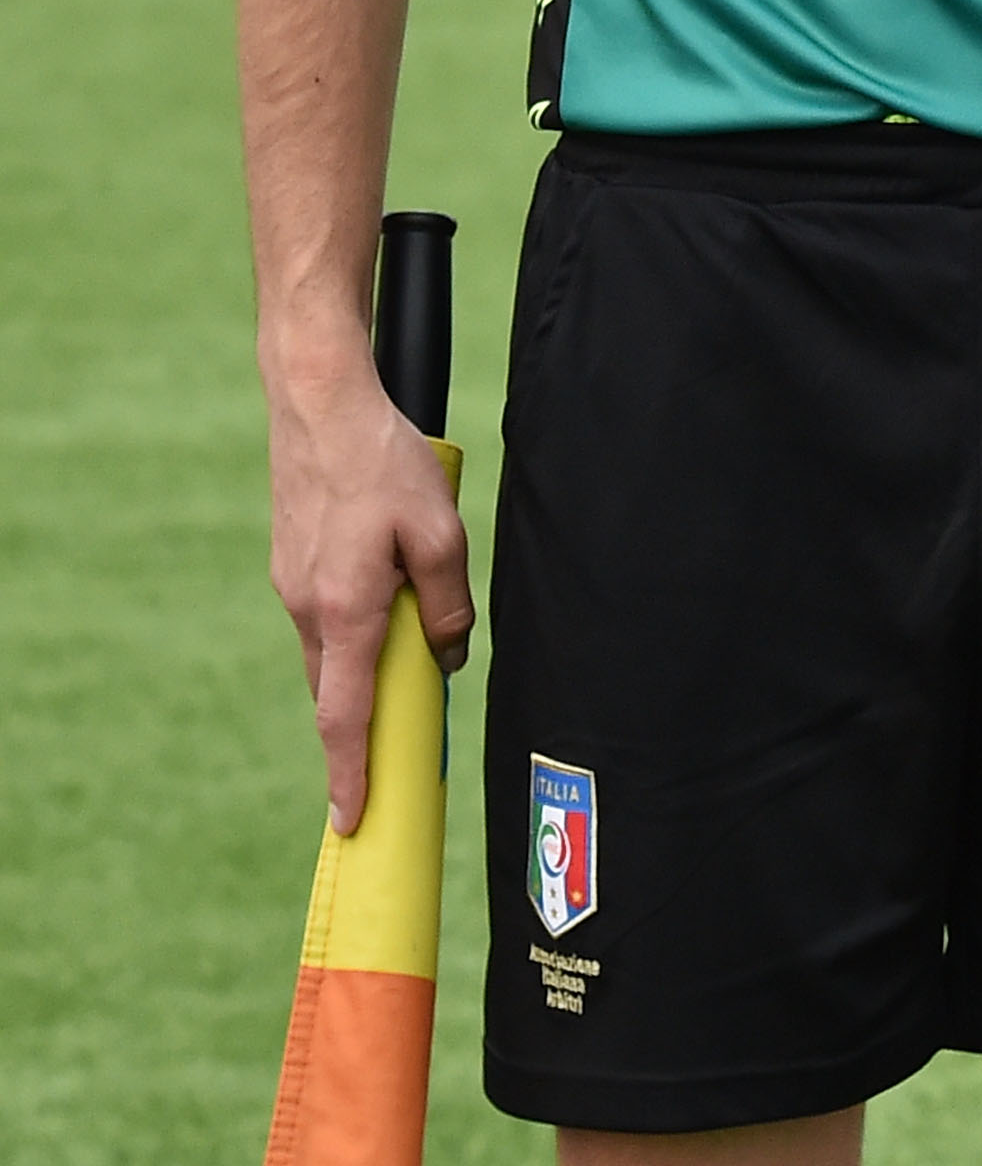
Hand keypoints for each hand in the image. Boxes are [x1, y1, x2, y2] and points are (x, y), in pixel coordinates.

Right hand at [263, 340, 473, 833]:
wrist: (319, 403)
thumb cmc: (384, 462)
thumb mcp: (440, 531)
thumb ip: (448, 603)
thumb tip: (448, 656)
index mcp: (344, 611)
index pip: (344, 716)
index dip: (350, 773)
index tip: (351, 821)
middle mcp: (307, 608)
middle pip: (338, 689)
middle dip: (366, 723)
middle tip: (403, 743)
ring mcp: (291, 586)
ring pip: (333, 649)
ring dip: (365, 662)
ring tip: (410, 639)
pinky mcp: (290, 563)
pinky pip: (325, 616)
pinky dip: (352, 625)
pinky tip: (383, 589)